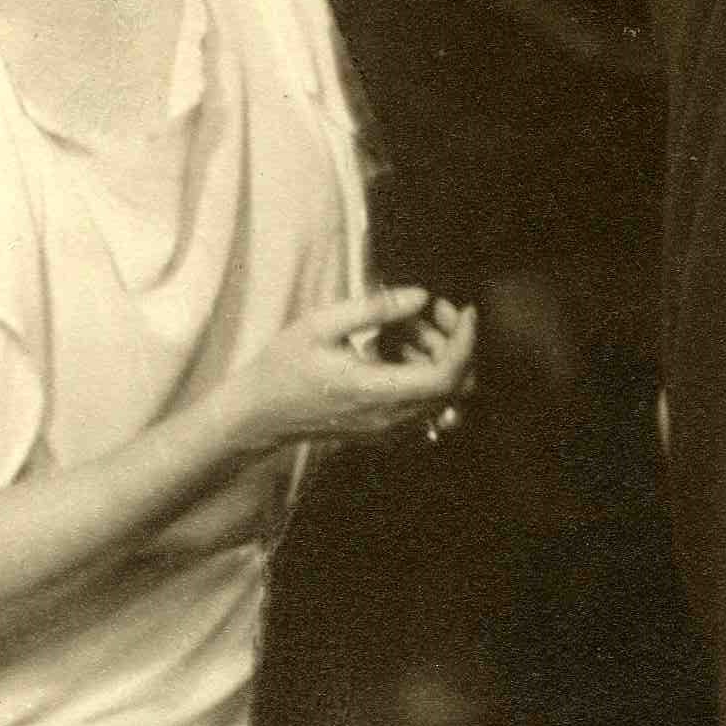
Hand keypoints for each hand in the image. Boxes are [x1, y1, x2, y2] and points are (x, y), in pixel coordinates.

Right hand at [228, 289, 479, 456]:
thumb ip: (374, 309)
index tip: (464, 310)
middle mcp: (390, 417)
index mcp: (375, 391)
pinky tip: (400, 351)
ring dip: (440, 358)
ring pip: (443, 397)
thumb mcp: (321, 324)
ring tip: (408, 327)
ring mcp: (389, 428)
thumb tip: (421, 296)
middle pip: (454, 387)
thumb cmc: (284, 366)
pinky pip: (426, 406)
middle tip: (432, 311)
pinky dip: (427, 375)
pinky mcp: (385, 430)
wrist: (260, 414)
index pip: (445, 376)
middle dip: (454, 344)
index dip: (465, 342)